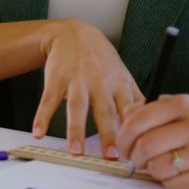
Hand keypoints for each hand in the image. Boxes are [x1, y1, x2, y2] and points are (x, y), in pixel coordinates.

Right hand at [33, 19, 142, 159]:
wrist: (74, 32)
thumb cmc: (101, 59)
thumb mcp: (123, 75)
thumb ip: (135, 100)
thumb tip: (150, 125)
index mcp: (119, 85)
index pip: (129, 112)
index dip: (134, 131)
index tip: (136, 151)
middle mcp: (99, 83)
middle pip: (105, 111)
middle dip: (108, 134)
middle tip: (111, 156)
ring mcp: (76, 81)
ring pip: (77, 107)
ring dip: (75, 129)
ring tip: (75, 151)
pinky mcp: (56, 79)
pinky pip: (48, 100)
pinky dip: (42, 117)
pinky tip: (38, 132)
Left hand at [117, 94, 188, 188]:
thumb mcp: (182, 104)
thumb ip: (151, 109)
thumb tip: (123, 118)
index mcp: (184, 104)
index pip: (138, 121)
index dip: (123, 137)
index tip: (123, 145)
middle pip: (145, 146)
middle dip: (133, 156)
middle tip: (134, 158)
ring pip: (158, 167)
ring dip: (149, 169)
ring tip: (154, 165)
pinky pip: (175, 183)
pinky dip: (167, 181)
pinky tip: (172, 172)